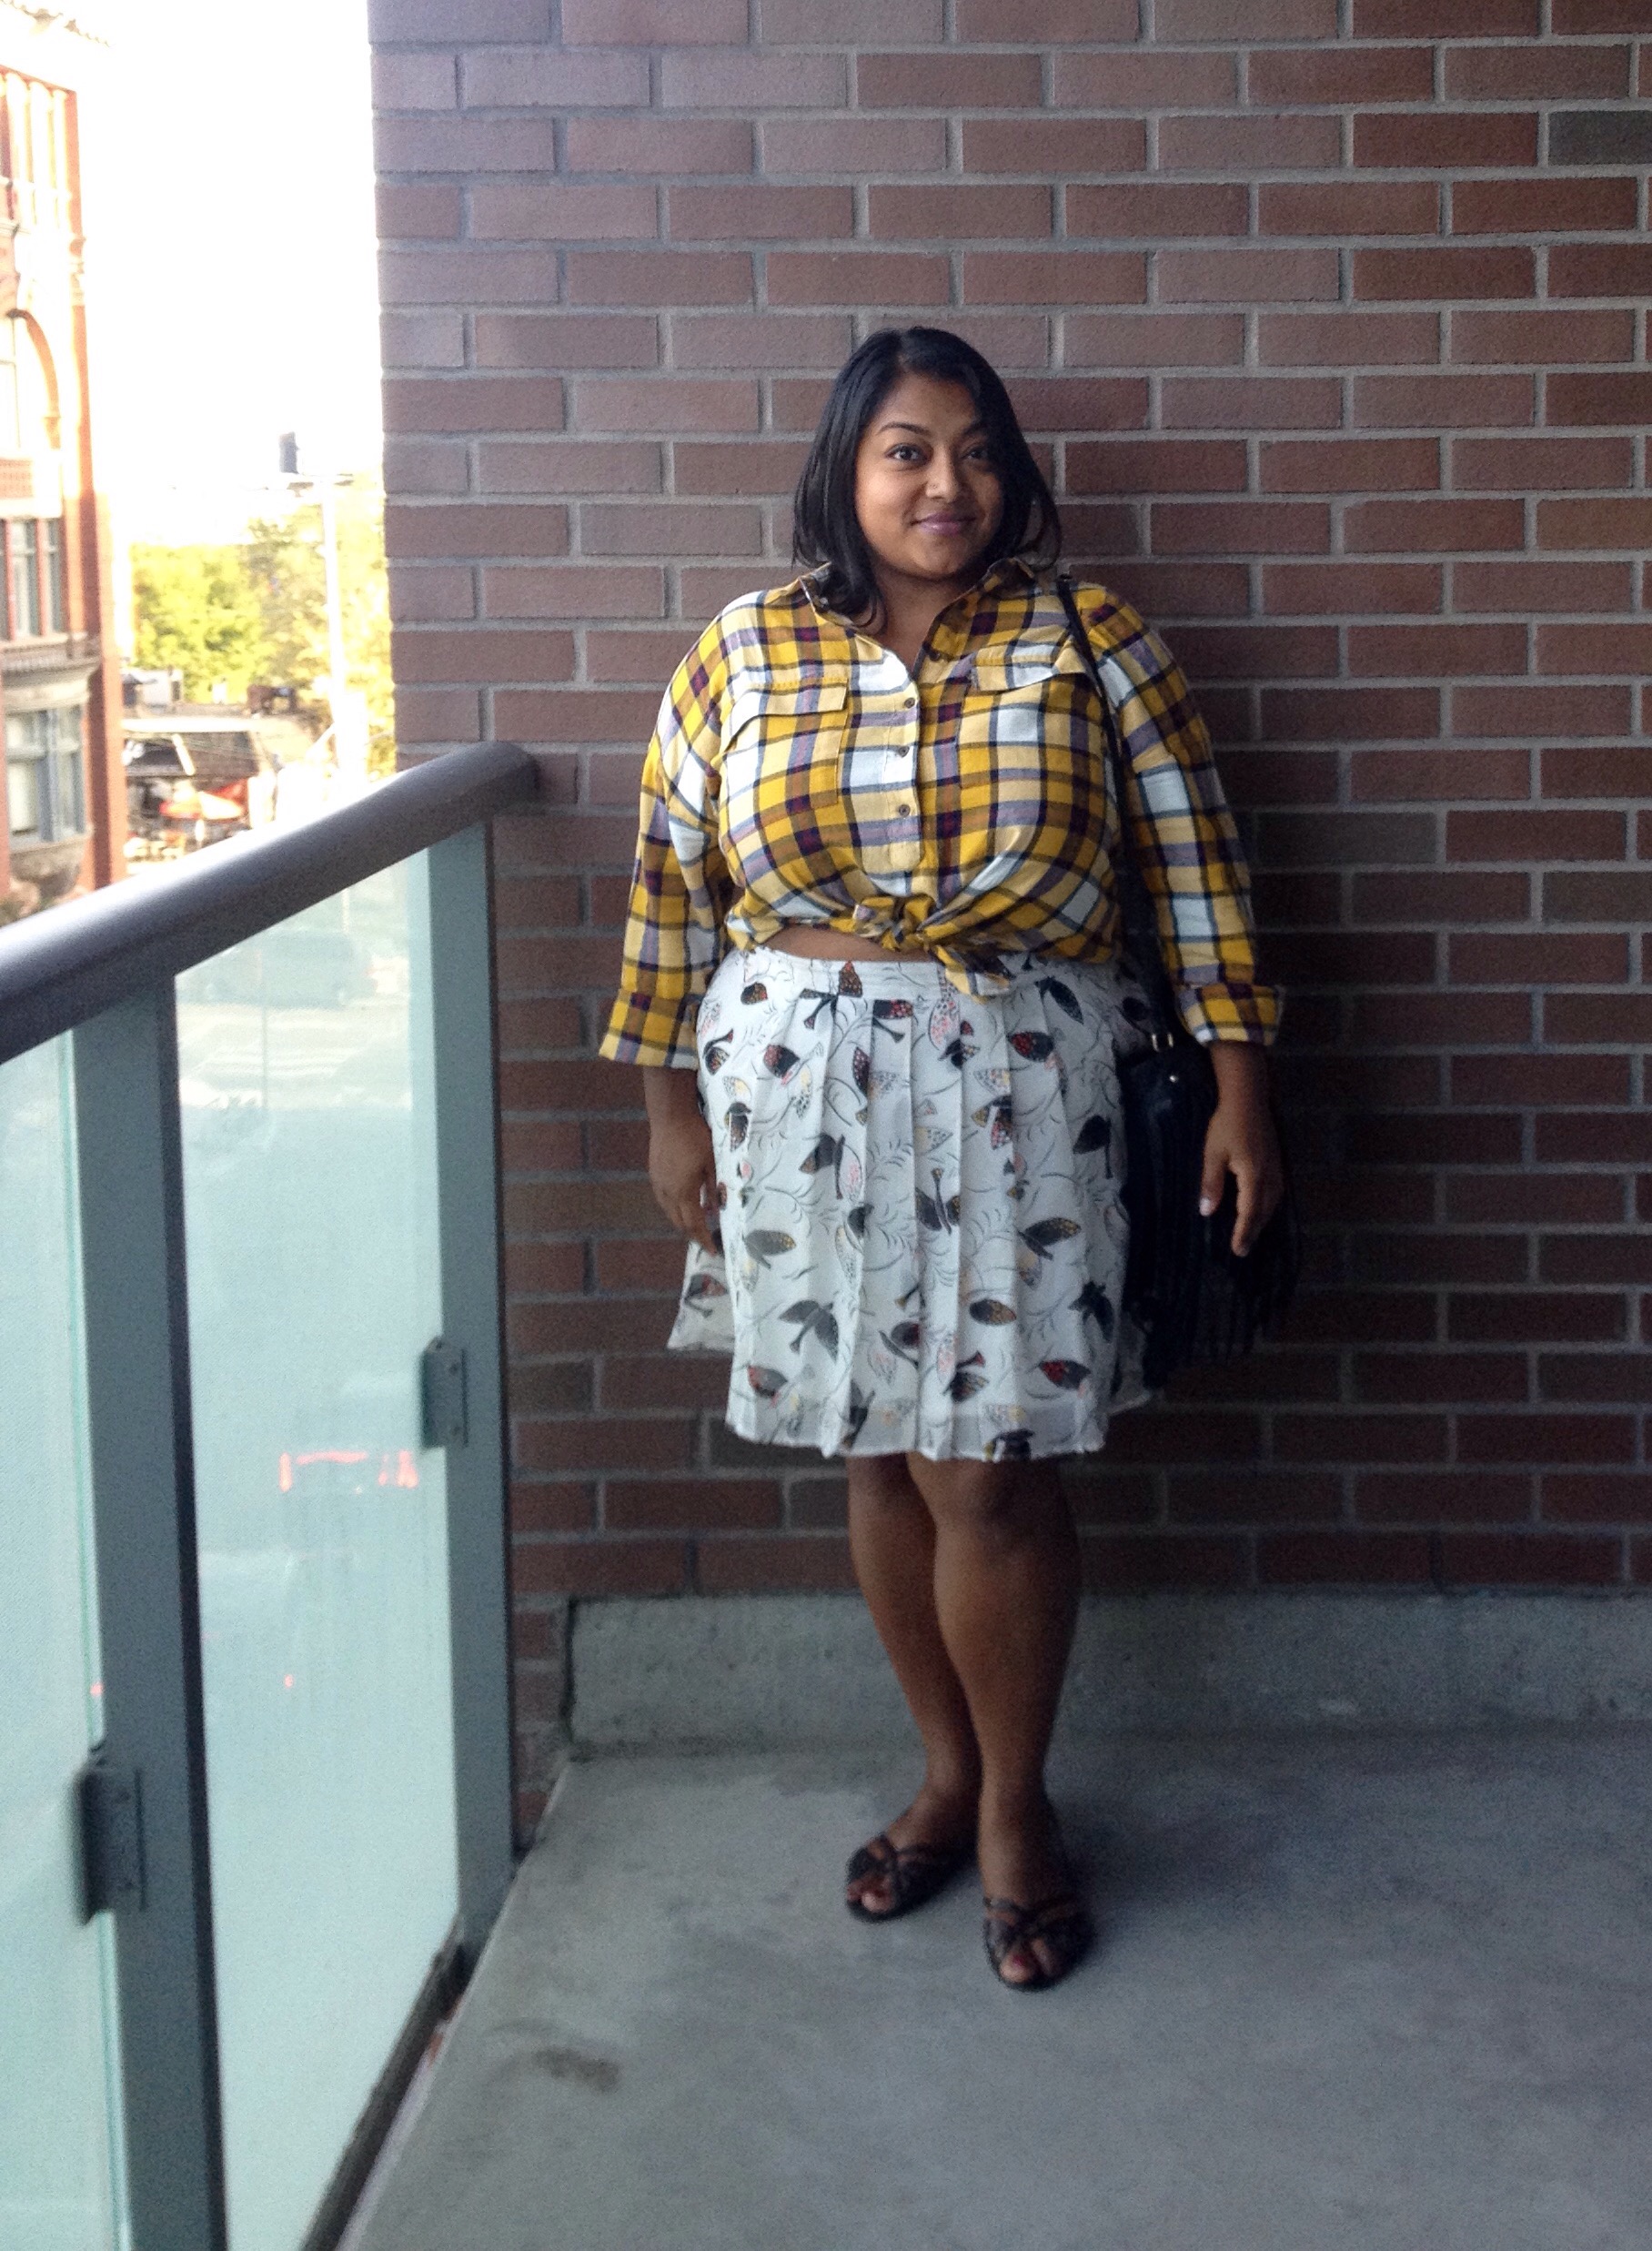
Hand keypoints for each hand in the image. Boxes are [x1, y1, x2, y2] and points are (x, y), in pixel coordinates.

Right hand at [642, 1065, 719, 1254]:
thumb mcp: (713, 1163)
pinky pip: (663, 1200)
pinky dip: (674, 1209)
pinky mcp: (654, 1173)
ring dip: (682, 1222)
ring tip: (695, 1225)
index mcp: (683, 1192)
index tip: (713, 1250)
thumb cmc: (696, 1137)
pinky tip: (682, 1205)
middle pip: (679, 1222)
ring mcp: (658, 1183)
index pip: (694, 1224)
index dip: (703, 1238)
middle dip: (693, 1234)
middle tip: (705, 1239)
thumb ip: (714, 1188)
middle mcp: (667, 1192)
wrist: (670, 1115)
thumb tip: (716, 1211)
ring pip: (669, 1212)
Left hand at [1200, 1045, 1283, 1258]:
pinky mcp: (1277, 1161)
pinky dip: (1269, 1205)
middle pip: (1264, 1211)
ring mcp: (1276, 1168)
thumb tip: (1206, 1212)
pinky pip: (1276, 1191)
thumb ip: (1211, 1184)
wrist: (1248, 1098)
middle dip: (1254, 1231)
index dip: (1244, 1233)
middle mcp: (1270, 1176)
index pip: (1249, 1213)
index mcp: (1253, 1176)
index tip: (1238, 1250)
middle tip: (1243, 1249)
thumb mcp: (1213, 1154)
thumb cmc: (1227, 1124)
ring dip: (1263, 1219)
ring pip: (1273, 1202)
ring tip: (1252, 1232)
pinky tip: (1262, 1207)